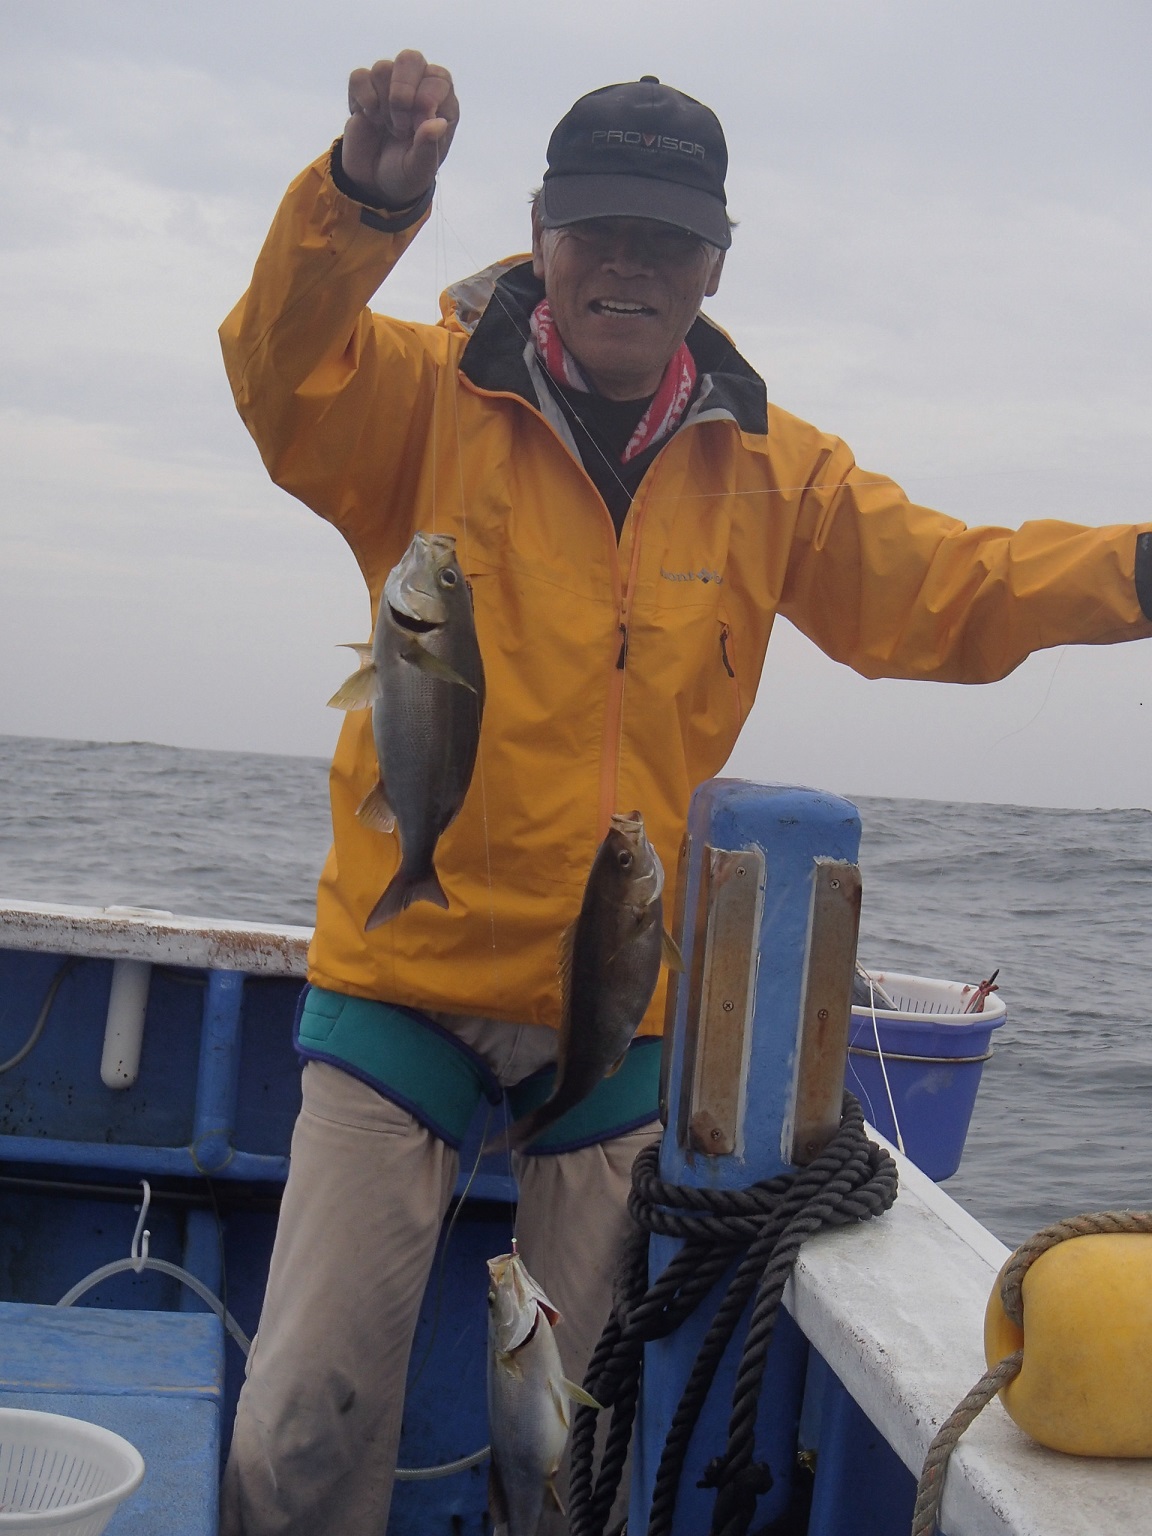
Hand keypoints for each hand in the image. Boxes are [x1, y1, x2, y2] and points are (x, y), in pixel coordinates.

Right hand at [342, 51, 457, 207]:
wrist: (374, 184)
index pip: (439, 77)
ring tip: (387, 127)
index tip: (417, 125)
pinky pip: (359, 76)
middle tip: (400, 125)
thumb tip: (437, 123)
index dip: (426, 97)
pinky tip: (369, 118)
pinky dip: (363, 98)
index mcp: (441, 103)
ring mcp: (389, 86)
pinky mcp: (364, 91)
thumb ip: (428, 147)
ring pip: (383, 67)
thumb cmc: (406, 175)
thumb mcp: (420, 170)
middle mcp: (417, 87)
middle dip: (402, 91)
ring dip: (383, 102)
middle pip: (410, 59)